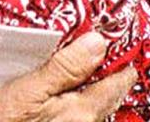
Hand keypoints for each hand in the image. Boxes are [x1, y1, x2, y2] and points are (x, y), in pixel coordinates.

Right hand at [0, 32, 135, 121]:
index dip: (121, 58)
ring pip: (95, 104)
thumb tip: (98, 43)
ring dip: (91, 81)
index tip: (118, 36)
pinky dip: (78, 94)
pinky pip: (80, 112)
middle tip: (99, 41)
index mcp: (82, 113)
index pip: (117, 82)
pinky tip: (65, 85)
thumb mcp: (28, 90)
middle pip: (108, 95)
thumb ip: (65, 68)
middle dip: (106, 68)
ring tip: (83, 58)